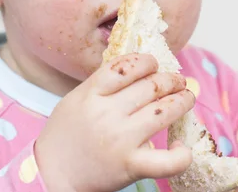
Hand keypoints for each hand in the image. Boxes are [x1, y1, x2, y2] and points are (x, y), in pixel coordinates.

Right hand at [34, 54, 194, 191]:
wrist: (50, 176)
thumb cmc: (64, 137)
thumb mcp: (75, 100)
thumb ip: (100, 84)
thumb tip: (135, 68)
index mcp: (91, 94)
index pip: (127, 67)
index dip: (147, 61)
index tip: (154, 64)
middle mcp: (107, 114)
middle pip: (151, 86)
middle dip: (171, 79)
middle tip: (178, 81)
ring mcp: (121, 140)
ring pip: (164, 111)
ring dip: (183, 101)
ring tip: (187, 98)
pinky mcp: (131, 166)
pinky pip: (166, 161)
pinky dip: (181, 155)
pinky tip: (181, 146)